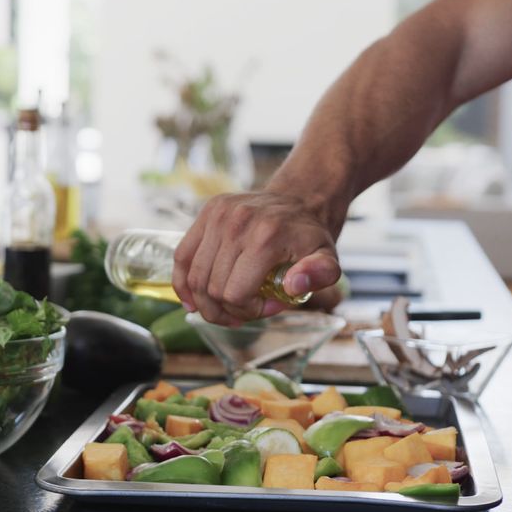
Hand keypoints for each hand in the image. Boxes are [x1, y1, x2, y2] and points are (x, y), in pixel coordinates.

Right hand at [173, 191, 342, 325]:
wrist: (300, 199)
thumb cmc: (310, 236)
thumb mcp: (329, 259)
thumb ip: (319, 275)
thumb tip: (293, 286)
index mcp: (266, 237)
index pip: (235, 294)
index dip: (248, 312)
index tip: (269, 306)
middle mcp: (237, 223)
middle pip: (212, 289)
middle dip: (227, 311)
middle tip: (248, 310)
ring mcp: (218, 215)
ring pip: (194, 277)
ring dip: (206, 302)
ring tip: (226, 307)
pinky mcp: (207, 213)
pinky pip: (182, 256)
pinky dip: (182, 283)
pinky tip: (192, 300)